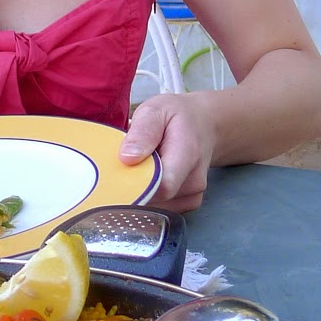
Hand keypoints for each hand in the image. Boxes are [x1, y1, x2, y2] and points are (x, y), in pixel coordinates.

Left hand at [118, 94, 216, 212]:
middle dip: (134, 186)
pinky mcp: (188, 203)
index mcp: (188, 154)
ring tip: (142, 167)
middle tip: (125, 165)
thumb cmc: (178, 117)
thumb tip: (128, 158)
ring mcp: (193, 194)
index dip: (136, 186)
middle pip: (155, 199)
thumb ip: (142, 132)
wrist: (203, 124)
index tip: (117, 176)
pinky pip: (161, 208)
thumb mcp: (156, 111)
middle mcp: (194, 180)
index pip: (162, 186)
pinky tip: (149, 177)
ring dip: (141, 190)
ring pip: (156, 206)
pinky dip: (149, 196)